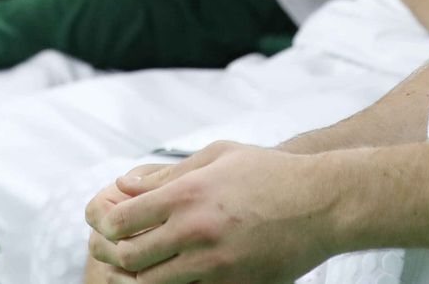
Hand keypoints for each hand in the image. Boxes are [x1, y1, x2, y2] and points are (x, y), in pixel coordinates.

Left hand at [86, 142, 339, 282]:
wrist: (323, 204)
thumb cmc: (269, 173)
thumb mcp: (217, 156)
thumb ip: (167, 173)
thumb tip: (125, 184)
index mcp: (188, 195)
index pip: (122, 220)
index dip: (105, 226)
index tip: (106, 226)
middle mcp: (196, 232)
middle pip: (130, 258)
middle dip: (113, 257)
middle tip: (110, 254)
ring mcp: (216, 265)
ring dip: (139, 279)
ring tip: (138, 270)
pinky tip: (175, 277)